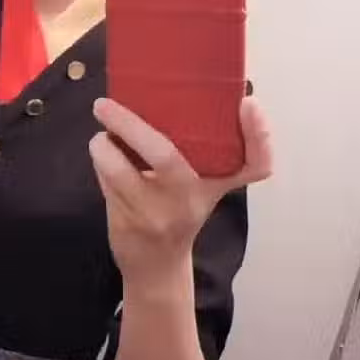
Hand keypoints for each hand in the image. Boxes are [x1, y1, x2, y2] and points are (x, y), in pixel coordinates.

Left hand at [89, 96, 272, 289]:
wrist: (157, 265)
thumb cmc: (180, 211)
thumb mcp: (204, 185)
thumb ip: (202, 149)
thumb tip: (189, 93)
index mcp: (216, 185)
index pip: (255, 165)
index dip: (258, 136)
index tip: (249, 104)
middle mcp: (192, 200)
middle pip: (166, 155)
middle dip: (129, 124)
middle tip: (103, 105)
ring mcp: (158, 214)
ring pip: (120, 170)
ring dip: (103, 146)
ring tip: (101, 134)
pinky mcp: (128, 225)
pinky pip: (107, 183)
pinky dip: (100, 163)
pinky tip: (103, 155)